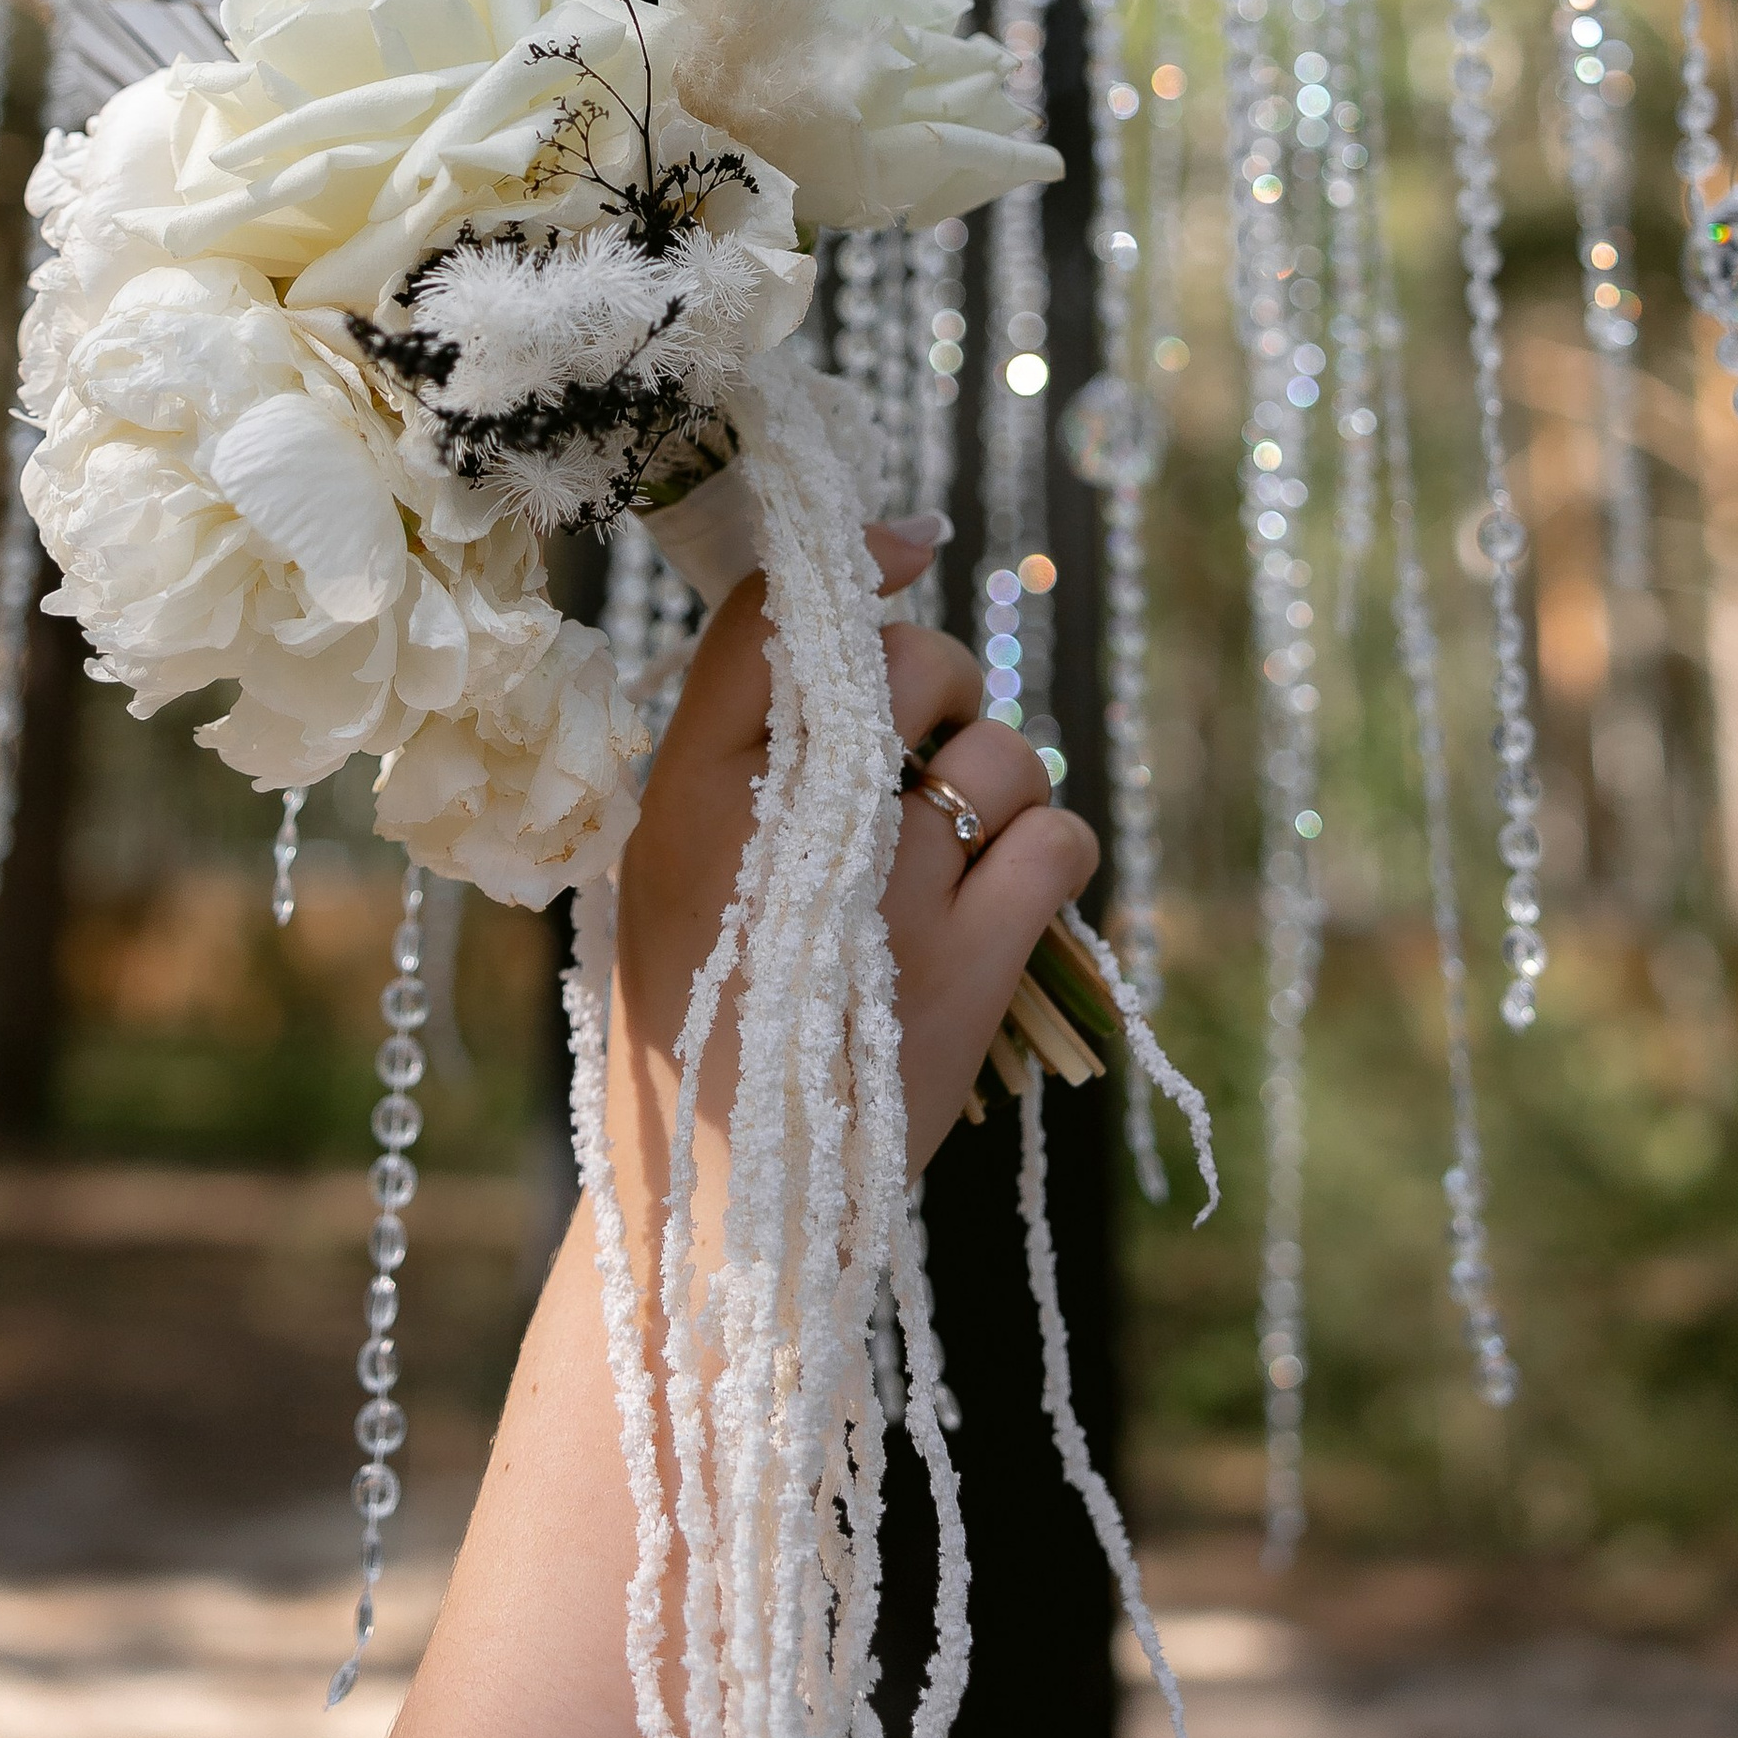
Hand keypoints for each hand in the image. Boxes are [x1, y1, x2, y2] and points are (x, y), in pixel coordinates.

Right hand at [612, 516, 1099, 1196]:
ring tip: (957, 842)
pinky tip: (1012, 884)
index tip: (905, 546)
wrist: (734, 1191)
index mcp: (692, 789)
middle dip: (942, 687)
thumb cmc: (706, 999)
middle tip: (920, 750)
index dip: (856, 562)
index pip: (773, 616)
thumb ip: (746, 730)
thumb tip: (865, 590)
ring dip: (999, 782)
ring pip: (1001, 753)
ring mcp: (888, 894)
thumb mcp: (676, 849)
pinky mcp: (971, 967)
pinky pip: (1060, 840)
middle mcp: (788, 823)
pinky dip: (1053, 849)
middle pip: (912, 662)